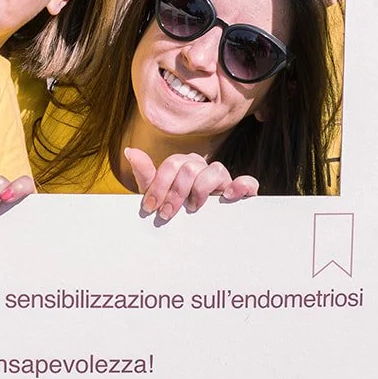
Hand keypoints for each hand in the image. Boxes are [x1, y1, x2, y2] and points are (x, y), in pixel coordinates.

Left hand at [124, 147, 258, 221]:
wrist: (193, 227)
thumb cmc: (174, 207)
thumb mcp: (158, 194)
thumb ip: (146, 174)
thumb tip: (130, 151)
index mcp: (184, 164)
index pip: (172, 164)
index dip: (159, 185)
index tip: (151, 207)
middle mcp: (204, 167)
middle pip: (190, 168)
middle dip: (175, 193)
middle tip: (167, 214)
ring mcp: (222, 178)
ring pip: (215, 171)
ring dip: (201, 190)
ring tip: (193, 208)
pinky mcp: (240, 191)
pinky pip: (248, 182)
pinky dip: (240, 186)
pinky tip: (228, 196)